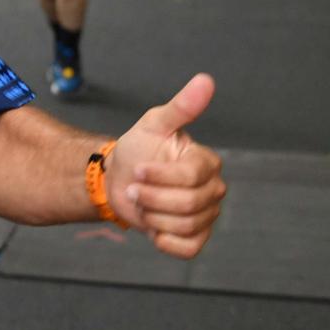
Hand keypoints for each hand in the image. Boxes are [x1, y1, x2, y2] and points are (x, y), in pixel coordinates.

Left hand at [106, 74, 224, 258]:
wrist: (117, 180)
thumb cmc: (137, 150)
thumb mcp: (153, 124)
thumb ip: (180, 107)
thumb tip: (205, 80)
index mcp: (207, 162)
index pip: (191, 176)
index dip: (159, 176)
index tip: (138, 169)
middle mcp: (213, 189)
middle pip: (187, 204)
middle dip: (150, 197)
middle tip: (133, 188)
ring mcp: (206, 215)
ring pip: (184, 225)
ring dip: (151, 215)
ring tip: (140, 203)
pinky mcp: (194, 237)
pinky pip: (188, 248)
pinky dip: (165, 241)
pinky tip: (152, 227)